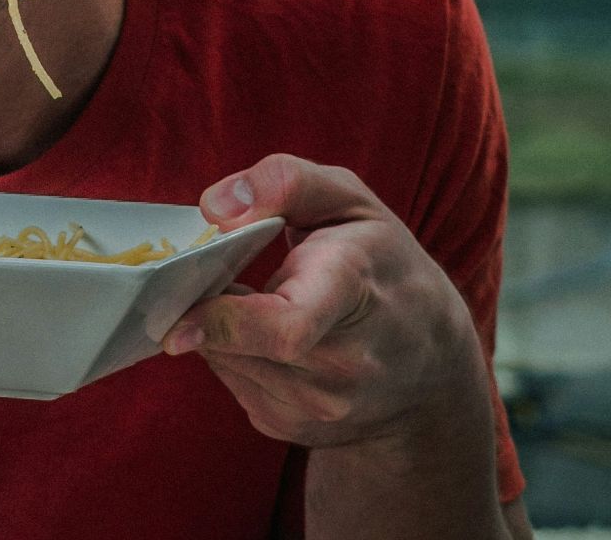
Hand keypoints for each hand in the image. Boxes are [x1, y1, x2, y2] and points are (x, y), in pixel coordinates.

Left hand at [163, 154, 485, 448]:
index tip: (179, 319)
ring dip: (218, 329)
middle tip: (212, 278)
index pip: (288, 326)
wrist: (432, 362)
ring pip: (226, 361)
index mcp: (354, 289)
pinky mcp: (295, 428)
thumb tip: (213, 207)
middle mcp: (344, 361)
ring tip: (256, 301)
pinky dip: (233, 353)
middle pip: (241, 344)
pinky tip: (265, 337)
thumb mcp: (349, 201)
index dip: (223, 323)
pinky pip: (232, 382)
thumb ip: (284, 182)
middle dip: (209, 310)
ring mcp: (322, 406)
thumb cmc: (382, 264)